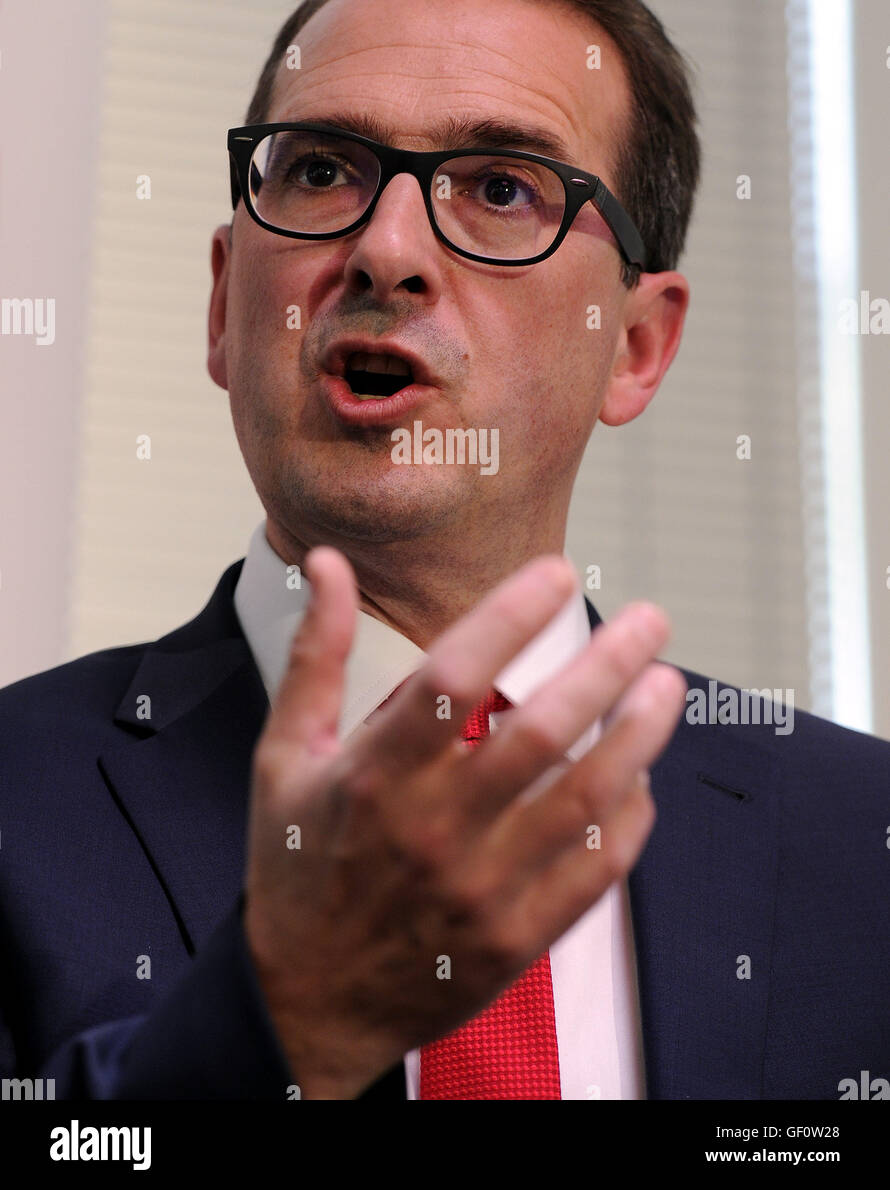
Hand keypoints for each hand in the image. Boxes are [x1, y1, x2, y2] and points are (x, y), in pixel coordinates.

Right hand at [243, 547, 686, 1098]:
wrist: (304, 1001)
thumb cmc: (296, 863)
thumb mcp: (284, 754)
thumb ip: (318, 654)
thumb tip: (327, 562)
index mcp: (372, 775)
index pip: (452, 677)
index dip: (510, 615)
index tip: (558, 571)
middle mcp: (430, 830)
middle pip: (540, 732)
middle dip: (607, 665)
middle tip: (653, 621)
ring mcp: (479, 888)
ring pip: (584, 799)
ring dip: (638, 736)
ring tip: (667, 686)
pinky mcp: (514, 938)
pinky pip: (595, 869)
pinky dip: (629, 817)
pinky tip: (641, 775)